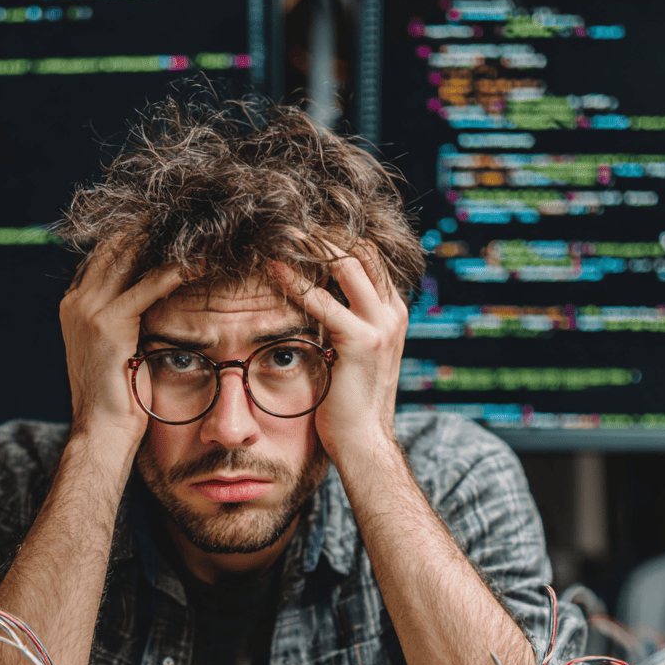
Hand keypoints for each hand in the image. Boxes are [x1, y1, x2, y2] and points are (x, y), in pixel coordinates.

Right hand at [59, 244, 184, 447]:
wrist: (102, 431)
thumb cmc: (118, 398)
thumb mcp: (119, 349)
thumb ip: (128, 320)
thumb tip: (156, 299)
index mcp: (75, 306)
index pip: (107, 256)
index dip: (136, 238)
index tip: (169, 229)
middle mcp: (77, 302)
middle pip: (116, 248)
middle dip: (151, 233)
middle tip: (188, 222)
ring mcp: (88, 310)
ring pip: (129, 259)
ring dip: (164, 245)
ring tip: (196, 234)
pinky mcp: (108, 323)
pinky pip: (147, 287)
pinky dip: (173, 273)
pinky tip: (197, 265)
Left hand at [270, 240, 408, 458]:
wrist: (364, 442)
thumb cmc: (350, 405)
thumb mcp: (354, 357)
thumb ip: (345, 326)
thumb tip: (317, 306)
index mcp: (392, 315)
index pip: (368, 258)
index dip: (338, 238)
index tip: (303, 228)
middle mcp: (392, 314)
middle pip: (361, 251)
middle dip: (325, 232)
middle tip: (287, 221)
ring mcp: (380, 326)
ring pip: (346, 264)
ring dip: (311, 245)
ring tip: (279, 233)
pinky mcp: (360, 341)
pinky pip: (323, 300)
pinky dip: (295, 281)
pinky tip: (271, 268)